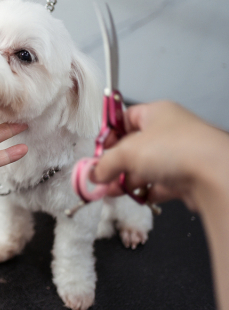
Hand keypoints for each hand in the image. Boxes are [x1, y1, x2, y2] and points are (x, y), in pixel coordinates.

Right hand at [93, 101, 228, 209]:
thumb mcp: (127, 153)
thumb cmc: (177, 150)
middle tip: (101, 177)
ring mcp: (181, 154)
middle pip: (134, 146)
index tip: (98, 152)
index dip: (109, 135)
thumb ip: (105, 164)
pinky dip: (148, 191)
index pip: (125, 119)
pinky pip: (161, 183)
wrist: (214, 176)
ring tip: (113, 191)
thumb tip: (94, 173)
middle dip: (116, 164)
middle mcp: (170, 131)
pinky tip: (137, 196)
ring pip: (147, 167)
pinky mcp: (188, 176)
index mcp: (156, 113)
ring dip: (128, 180)